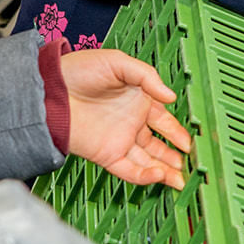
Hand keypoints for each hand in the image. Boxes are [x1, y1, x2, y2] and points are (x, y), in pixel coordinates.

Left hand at [62, 49, 189, 189]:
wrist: (51, 90)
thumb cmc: (80, 70)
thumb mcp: (118, 63)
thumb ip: (147, 77)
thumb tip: (170, 97)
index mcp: (138, 102)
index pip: (164, 121)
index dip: (179, 132)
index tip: (192, 142)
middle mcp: (131, 124)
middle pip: (159, 145)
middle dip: (176, 157)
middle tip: (192, 167)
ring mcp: (119, 140)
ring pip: (148, 161)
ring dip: (166, 171)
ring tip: (182, 180)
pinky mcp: (107, 154)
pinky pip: (130, 170)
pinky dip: (145, 176)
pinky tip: (159, 175)